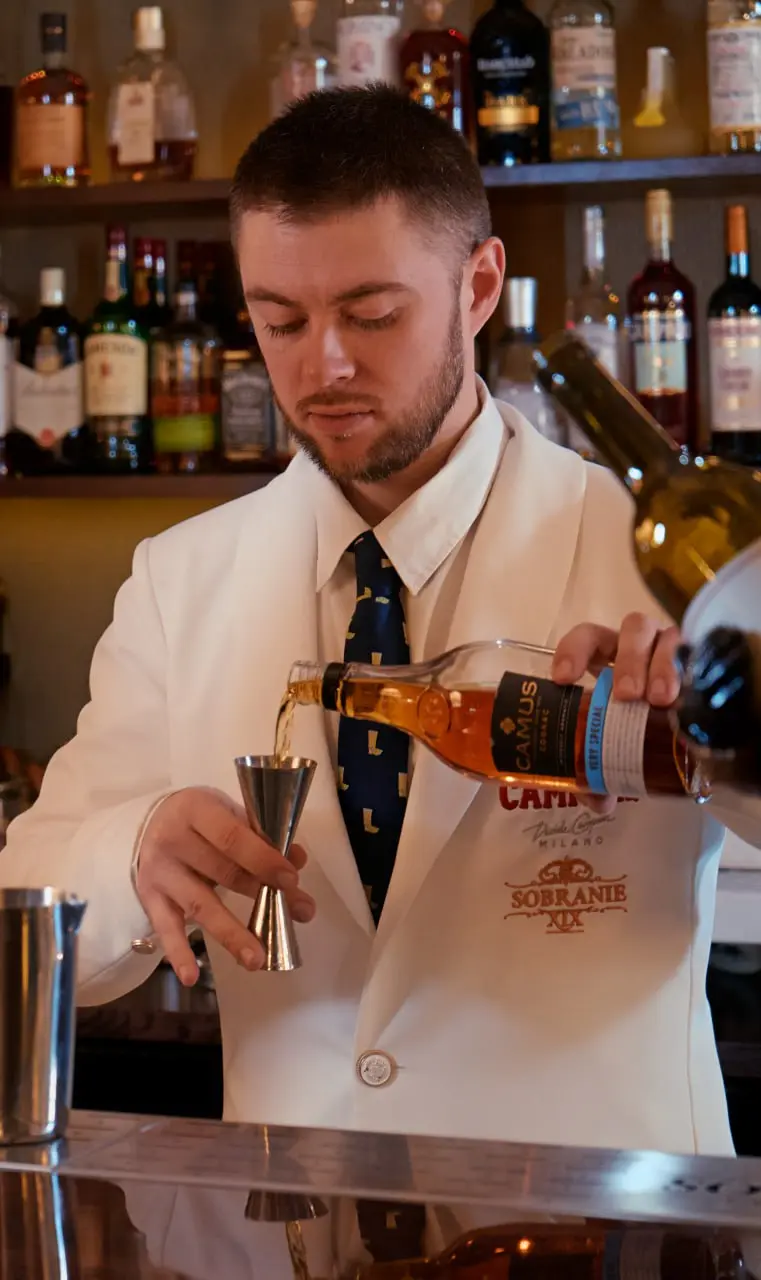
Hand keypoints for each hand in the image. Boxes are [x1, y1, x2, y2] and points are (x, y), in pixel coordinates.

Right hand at [136, 786, 315, 984]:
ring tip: (258, 959)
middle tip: (299, 914)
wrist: (153, 824)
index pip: (232, 838)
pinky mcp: (149, 899)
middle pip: (223, 873)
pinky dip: (178, 954)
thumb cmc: (202, 820)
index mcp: (195, 810)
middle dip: (264, 896)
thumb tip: (298, 859)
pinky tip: (192, 977)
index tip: (292, 880)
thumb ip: (262, 836)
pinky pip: (165, 929)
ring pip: (199, 905)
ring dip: (231, 934)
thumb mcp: (229, 815)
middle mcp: (172, 840)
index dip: (263, 859)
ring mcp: (159, 872)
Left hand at [551, 612, 681, 813]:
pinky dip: (688, 671)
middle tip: (626, 696)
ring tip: (660, 700)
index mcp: (606, 654)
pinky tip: (687, 695)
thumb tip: (598, 801)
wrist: (681, 721)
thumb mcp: (613, 737)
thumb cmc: (634, 721)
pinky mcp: (698, 658)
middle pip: (632, 631)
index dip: (573, 651)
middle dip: (627, 661)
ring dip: (661, 667)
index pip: (587, 637)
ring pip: (665, 638)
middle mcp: (639, 644)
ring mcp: (671, 647)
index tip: (564, 679)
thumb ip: (598, 768)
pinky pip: (696, 654)